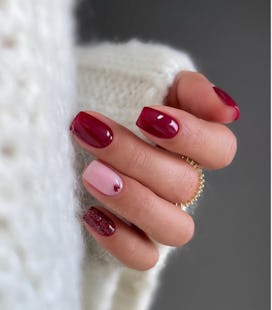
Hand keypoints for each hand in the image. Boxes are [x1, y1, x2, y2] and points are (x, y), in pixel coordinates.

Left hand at [70, 71, 238, 270]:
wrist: (73, 124)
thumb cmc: (111, 97)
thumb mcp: (148, 78)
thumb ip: (188, 88)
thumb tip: (227, 109)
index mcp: (191, 147)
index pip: (221, 150)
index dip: (192, 137)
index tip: (146, 115)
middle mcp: (181, 185)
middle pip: (185, 186)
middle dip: (138, 159)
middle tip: (96, 135)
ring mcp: (160, 216)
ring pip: (173, 228)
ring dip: (133, 201)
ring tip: (91, 174)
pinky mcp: (135, 240)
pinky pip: (143, 258)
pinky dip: (120, 240)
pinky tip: (91, 213)